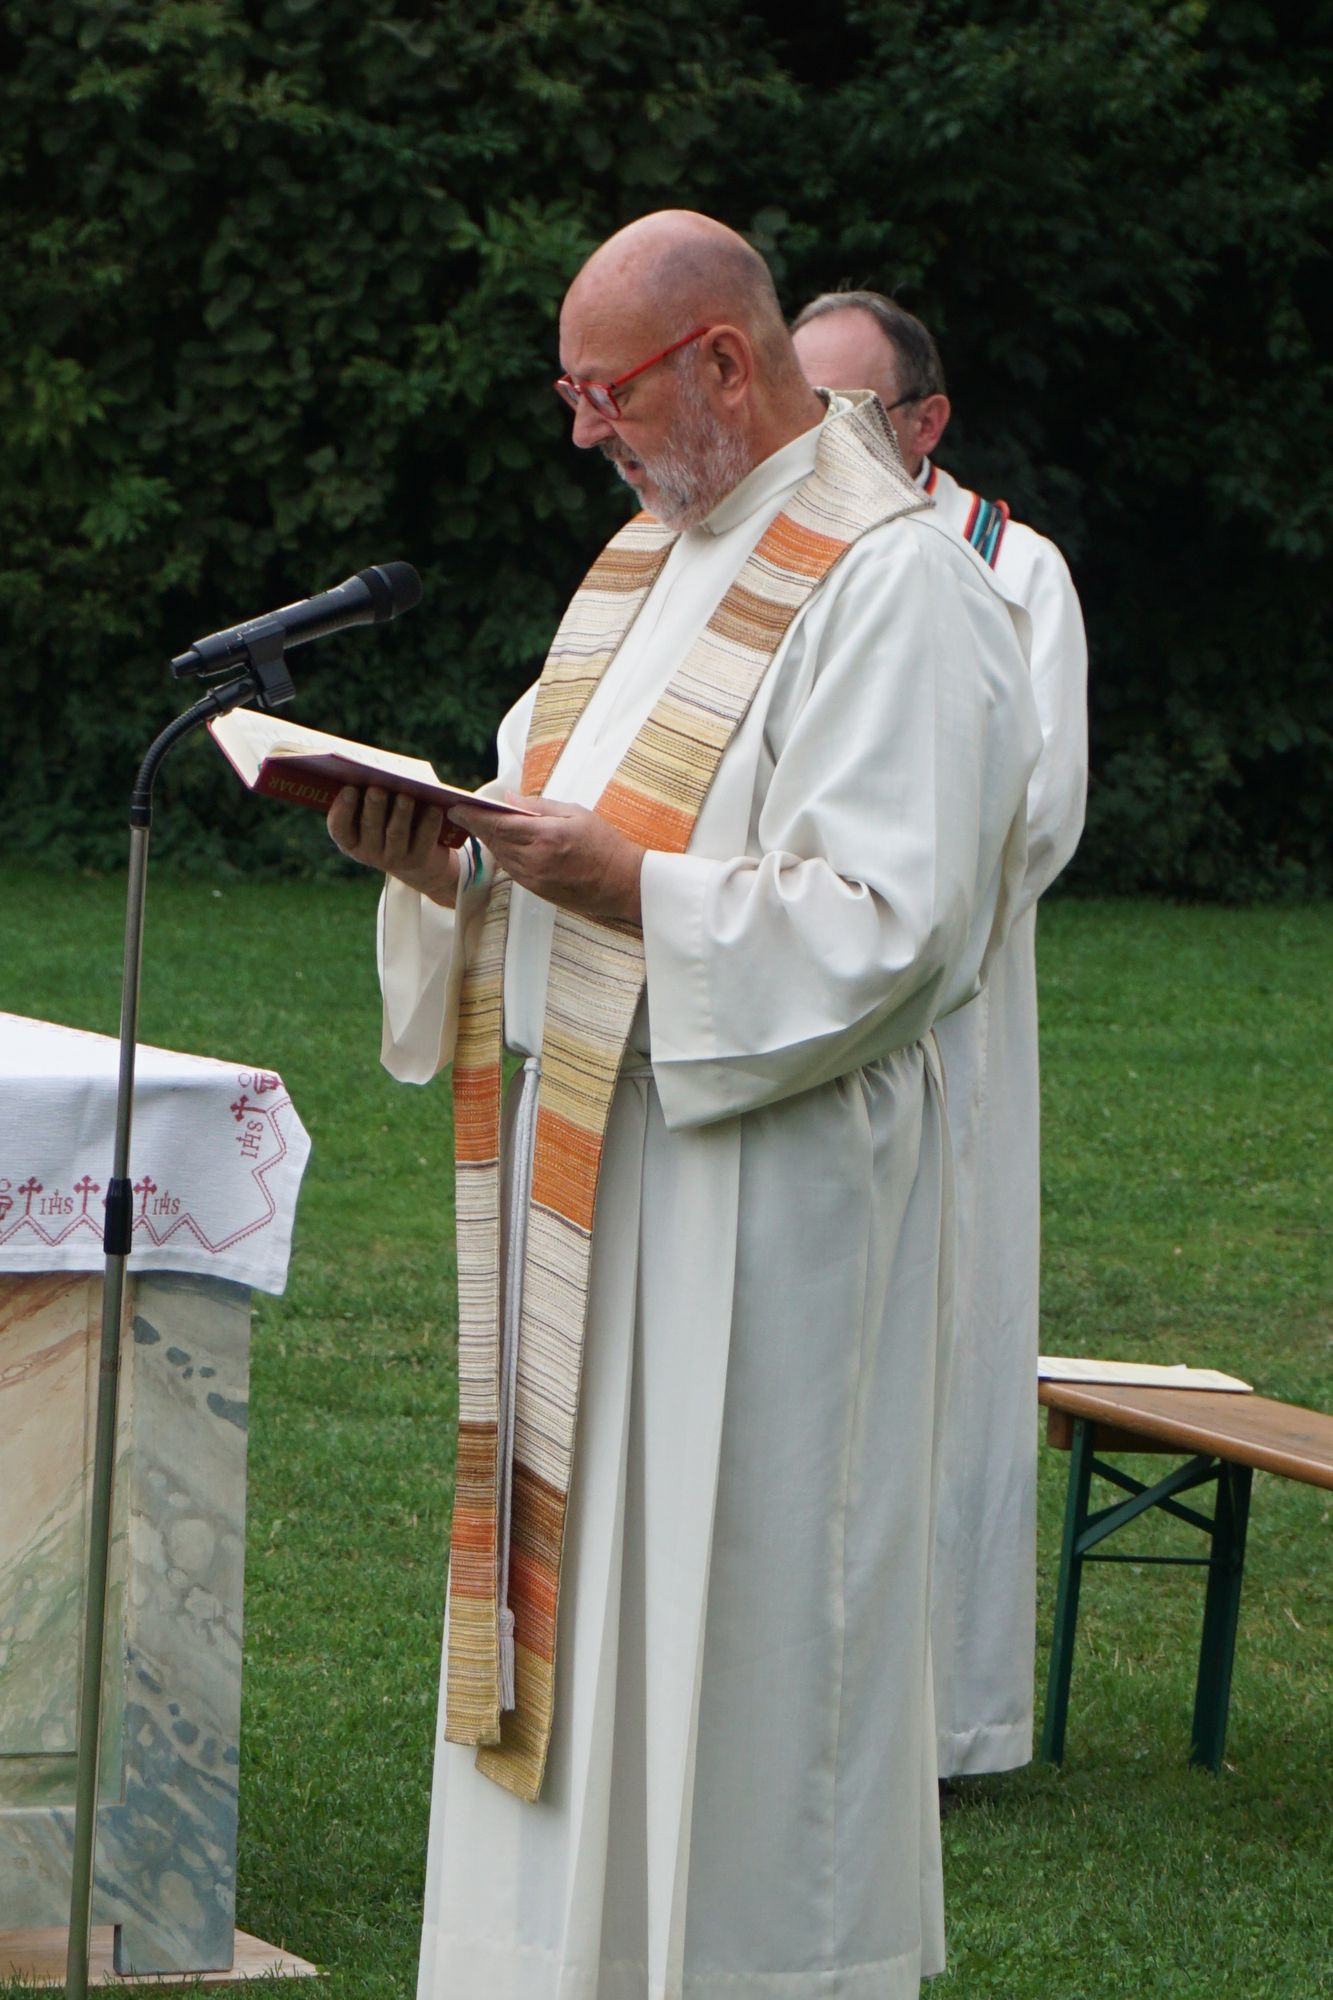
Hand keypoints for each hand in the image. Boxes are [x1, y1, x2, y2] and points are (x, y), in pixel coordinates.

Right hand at [327, 786, 459, 906]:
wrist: (417, 860)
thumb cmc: (389, 820)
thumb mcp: (375, 811)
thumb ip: (368, 793)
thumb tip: (376, 767)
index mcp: (350, 839)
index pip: (339, 828)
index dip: (342, 809)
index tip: (349, 788)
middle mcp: (368, 853)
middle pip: (369, 828)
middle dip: (374, 807)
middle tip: (377, 788)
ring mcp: (393, 859)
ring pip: (396, 834)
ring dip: (400, 814)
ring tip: (405, 795)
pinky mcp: (417, 860)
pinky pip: (423, 841)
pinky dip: (429, 823)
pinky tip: (434, 807)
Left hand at [449, 795, 643, 923]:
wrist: (623, 883)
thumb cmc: (605, 844)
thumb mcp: (576, 813)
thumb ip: (539, 807)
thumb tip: (509, 799)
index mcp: (545, 836)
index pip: (499, 823)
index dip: (474, 815)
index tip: (457, 805)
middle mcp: (535, 860)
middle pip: (494, 840)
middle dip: (475, 825)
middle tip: (459, 812)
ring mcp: (534, 879)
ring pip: (500, 856)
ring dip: (486, 841)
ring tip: (475, 825)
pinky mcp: (537, 891)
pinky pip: (511, 869)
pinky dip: (501, 854)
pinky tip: (498, 844)